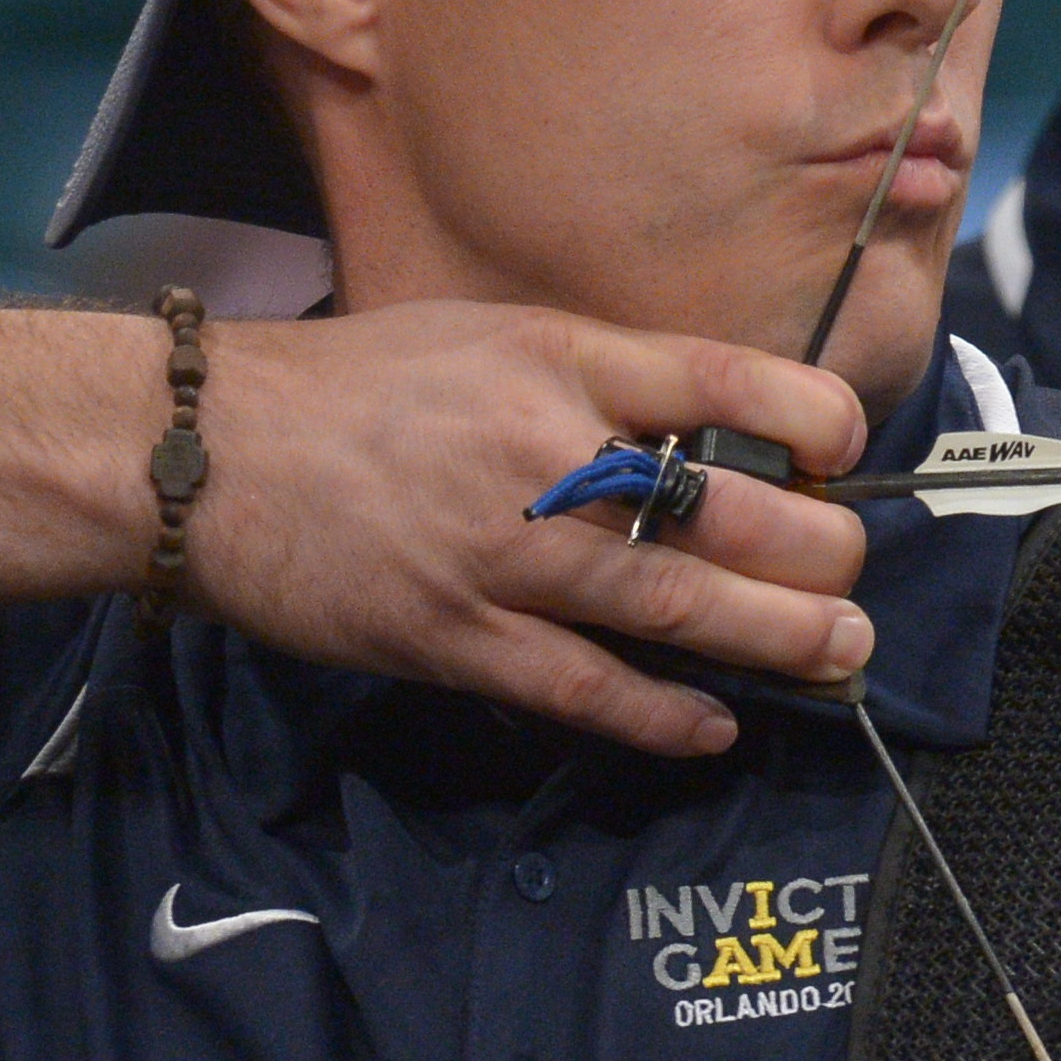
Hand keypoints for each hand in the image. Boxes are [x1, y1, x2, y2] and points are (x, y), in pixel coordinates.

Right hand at [198, 306, 870, 755]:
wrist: (203, 453)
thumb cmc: (357, 388)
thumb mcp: (491, 335)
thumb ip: (602, 375)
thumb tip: (718, 425)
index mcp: (559, 360)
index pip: (728, 382)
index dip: (817, 421)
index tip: (845, 450)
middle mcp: (543, 452)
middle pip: (726, 508)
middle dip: (820, 549)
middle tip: (856, 570)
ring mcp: (502, 553)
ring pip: (676, 604)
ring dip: (778, 636)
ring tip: (842, 649)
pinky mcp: (455, 638)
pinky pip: (585, 688)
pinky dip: (662, 713)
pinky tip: (718, 725)